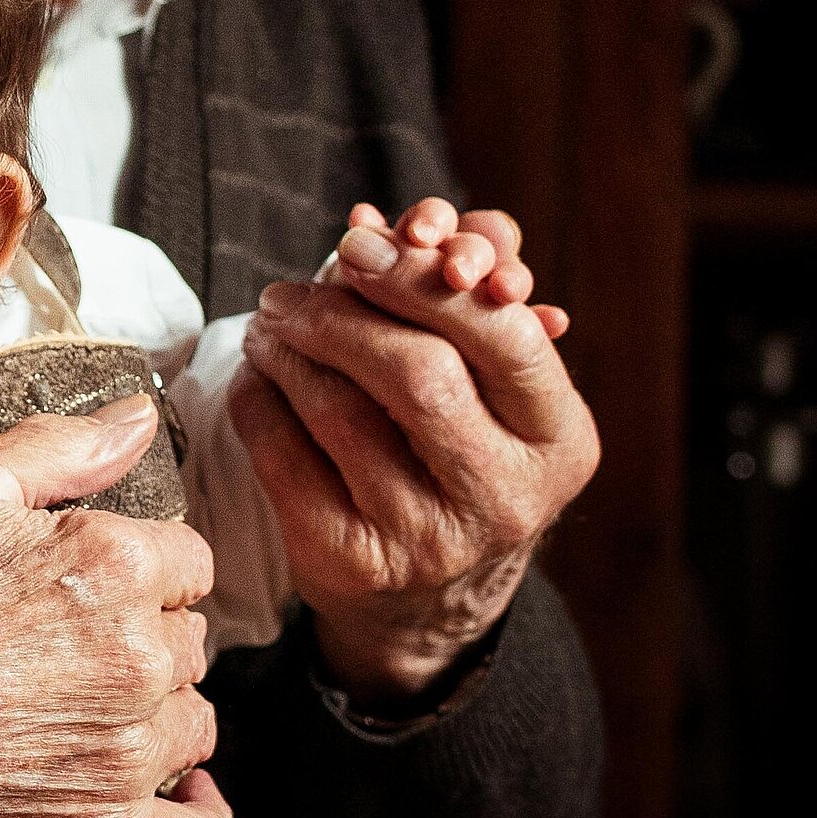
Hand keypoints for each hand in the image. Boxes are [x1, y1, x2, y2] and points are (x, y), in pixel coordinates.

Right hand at [0, 395, 231, 817]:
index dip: (141, 561)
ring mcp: (120, 754)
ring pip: (191, 725)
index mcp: (113, 564)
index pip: (187, 559)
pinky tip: (185, 798)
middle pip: (188, 640)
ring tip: (92, 709)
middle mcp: (135, 659)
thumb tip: (138, 417)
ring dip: (158, 714)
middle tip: (65, 640)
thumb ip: (59, 449)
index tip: (92, 577)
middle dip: (143, 633)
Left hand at [235, 198, 599, 709]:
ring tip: (270, 323)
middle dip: (340, 312)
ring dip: (288, 348)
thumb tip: (382, 220)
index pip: (502, 336)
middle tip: (289, 290)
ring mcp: (427, 538)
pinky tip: (257, 375)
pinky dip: (259, 398)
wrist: (431, 597)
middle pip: (417, 372)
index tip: (355, 242)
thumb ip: (460, 292)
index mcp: (559, 440)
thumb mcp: (491, 387)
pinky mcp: (350, 562)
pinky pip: (282, 455)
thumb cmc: (460, 453)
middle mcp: (505, 496)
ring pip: (339, 410)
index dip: (420, 278)